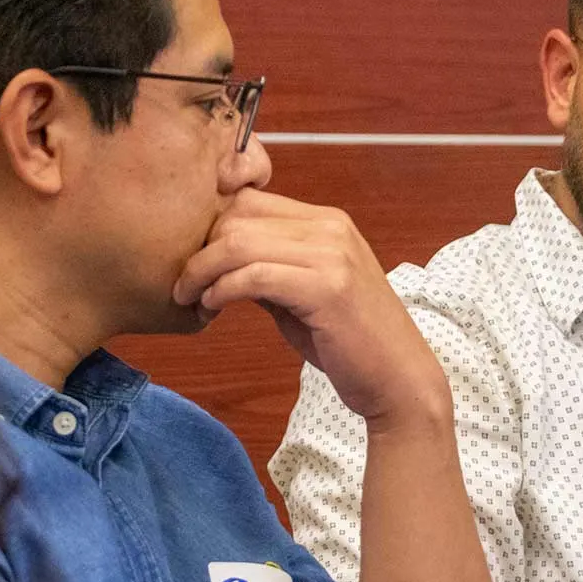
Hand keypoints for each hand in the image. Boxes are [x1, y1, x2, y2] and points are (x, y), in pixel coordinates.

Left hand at [173, 188, 449, 427]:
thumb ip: (267, 270)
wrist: (398, 380)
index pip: (249, 201)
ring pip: (238, 242)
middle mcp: (330, 228)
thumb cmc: (349, 343)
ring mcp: (331, 255)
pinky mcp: (326, 288)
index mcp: (326, 222)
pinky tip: (210, 309)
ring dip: (201, 272)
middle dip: (199, 250)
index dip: (210, 228)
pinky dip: (220, 291)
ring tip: (189, 300)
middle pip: (237, 216)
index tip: (194, 263)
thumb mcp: (303, 296)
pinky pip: (253, 276)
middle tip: (184, 287)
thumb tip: (218, 260)